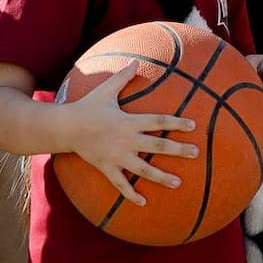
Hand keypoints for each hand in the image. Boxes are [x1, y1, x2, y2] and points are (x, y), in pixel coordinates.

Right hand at [65, 65, 197, 204]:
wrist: (66, 127)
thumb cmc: (87, 107)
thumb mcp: (106, 90)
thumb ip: (123, 77)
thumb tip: (136, 61)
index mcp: (129, 121)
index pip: (158, 121)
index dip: (176, 123)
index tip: (193, 126)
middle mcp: (126, 140)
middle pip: (157, 146)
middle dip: (178, 150)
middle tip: (196, 153)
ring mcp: (117, 156)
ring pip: (143, 169)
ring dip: (161, 176)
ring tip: (178, 183)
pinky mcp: (107, 167)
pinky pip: (120, 184)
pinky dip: (131, 194)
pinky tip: (144, 202)